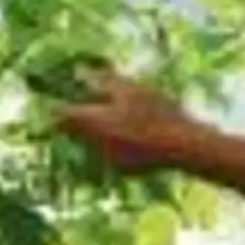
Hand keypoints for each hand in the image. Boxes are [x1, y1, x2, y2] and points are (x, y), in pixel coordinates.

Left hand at [52, 67, 194, 173]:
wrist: (182, 145)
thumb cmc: (156, 112)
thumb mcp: (130, 89)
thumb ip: (102, 81)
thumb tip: (80, 73)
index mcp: (93, 121)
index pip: (63, 115)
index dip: (61, 105)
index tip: (67, 97)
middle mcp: (95, 144)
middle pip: (77, 130)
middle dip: (83, 118)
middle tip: (103, 105)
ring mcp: (108, 160)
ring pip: (95, 143)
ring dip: (102, 132)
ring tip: (129, 119)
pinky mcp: (123, 171)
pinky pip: (113, 155)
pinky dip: (119, 145)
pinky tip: (140, 137)